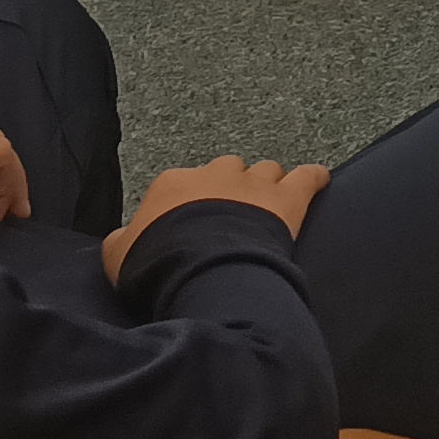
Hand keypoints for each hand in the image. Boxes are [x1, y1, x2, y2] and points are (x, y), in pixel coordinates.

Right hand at [103, 156, 330, 284]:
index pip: (181, 187)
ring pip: (265, 171)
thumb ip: (121, 241)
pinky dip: (313, 178)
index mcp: (173, 183)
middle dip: (229, 190)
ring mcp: (253, 183)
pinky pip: (307, 177)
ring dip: (265, 186)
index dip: (187, 208)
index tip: (188, 227)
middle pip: (226, 173)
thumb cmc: (156, 263)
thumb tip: (122, 238)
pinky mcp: (286, 198)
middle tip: (228, 218)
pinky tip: (318, 180)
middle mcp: (215, 174)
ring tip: (266, 205)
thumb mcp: (119, 256)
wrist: (201, 267)